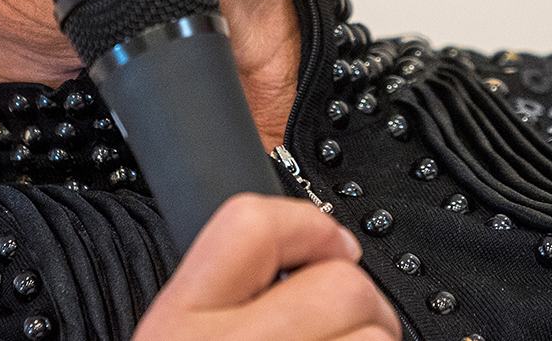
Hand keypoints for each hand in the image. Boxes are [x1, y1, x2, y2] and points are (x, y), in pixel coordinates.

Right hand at [133, 194, 400, 340]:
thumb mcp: (175, 340)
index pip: (249, 225)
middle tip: (351, 326)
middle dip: (360, 303)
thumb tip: (287, 264)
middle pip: (340, 284)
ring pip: (376, 337)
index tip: (332, 241)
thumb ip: (218, 302)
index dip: (306, 223)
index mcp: (177, 324)